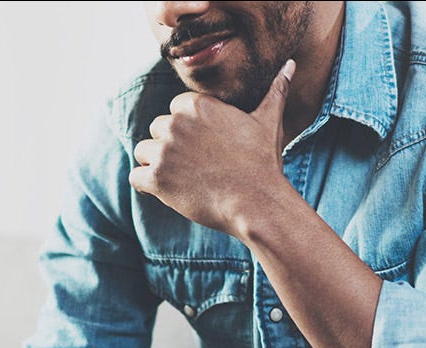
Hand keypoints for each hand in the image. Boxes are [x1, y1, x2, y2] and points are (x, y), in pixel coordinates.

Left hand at [129, 60, 296, 235]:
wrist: (257, 203)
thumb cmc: (262, 163)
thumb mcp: (269, 122)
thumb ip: (275, 91)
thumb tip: (290, 65)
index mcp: (196, 104)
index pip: (175, 110)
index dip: (189, 131)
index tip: (206, 147)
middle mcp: (176, 122)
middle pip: (157, 130)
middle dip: (171, 147)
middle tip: (198, 166)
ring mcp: (164, 150)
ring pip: (144, 152)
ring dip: (158, 166)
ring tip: (185, 179)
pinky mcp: (156, 177)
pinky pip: (135, 177)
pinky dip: (148, 186)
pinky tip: (170, 191)